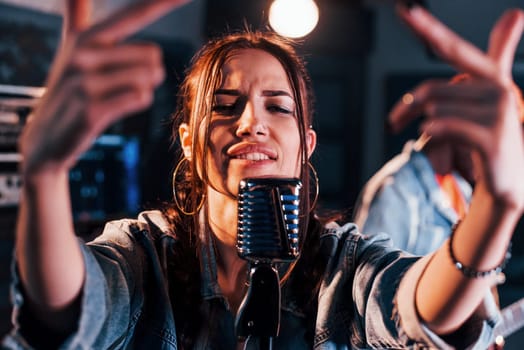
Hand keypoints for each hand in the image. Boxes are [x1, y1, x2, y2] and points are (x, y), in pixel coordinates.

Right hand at [19, 0, 189, 175]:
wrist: (46, 138)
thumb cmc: (67, 91)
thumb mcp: (70, 50)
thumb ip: (76, 16)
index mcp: (85, 37)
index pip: (132, 14)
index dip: (162, 3)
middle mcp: (83, 54)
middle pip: (152, 55)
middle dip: (148, 72)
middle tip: (121, 84)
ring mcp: (86, 82)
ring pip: (149, 78)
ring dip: (144, 89)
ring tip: (118, 95)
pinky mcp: (92, 109)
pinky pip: (142, 98)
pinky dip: (138, 103)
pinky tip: (117, 106)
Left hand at [389, 5, 523, 210]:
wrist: (508, 179)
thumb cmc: (489, 137)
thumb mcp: (485, 99)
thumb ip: (494, 57)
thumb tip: (517, 11)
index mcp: (490, 76)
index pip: (452, 49)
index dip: (427, 29)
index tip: (405, 9)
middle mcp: (498, 88)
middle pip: (429, 90)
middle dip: (405, 108)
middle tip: (392, 122)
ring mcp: (498, 112)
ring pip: (433, 111)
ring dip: (422, 127)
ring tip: (432, 139)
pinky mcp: (492, 136)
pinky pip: (442, 127)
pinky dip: (432, 135)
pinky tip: (439, 141)